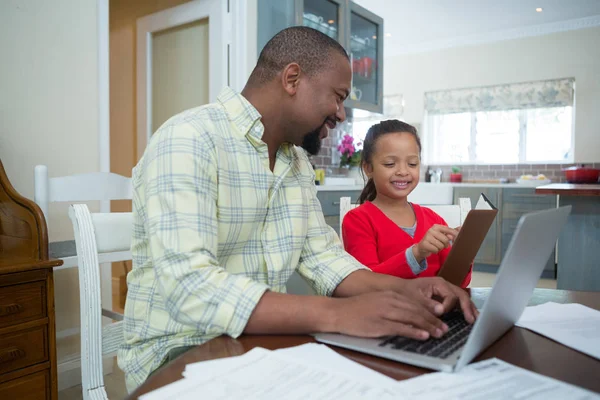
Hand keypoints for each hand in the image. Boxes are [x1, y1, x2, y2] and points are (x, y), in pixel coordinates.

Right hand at [329, 291, 447, 339]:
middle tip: (445, 329)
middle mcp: (390, 301)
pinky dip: (414, 331)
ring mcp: (385, 312)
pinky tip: (423, 335)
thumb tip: (407, 315)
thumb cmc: (355, 309)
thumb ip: (391, 305)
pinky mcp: (380, 324)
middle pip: (417, 310)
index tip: (440, 319)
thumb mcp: (376, 301)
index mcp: (390, 295)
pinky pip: (401, 328)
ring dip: (428, 326)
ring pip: (412, 318)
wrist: (337, 311)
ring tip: (439, 333)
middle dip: (433, 320)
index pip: (415, 303)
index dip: (429, 312)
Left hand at [398, 277, 477, 323]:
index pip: (451, 295)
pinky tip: (470, 317)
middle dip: (467, 307)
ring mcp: (446, 291)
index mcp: (438, 283)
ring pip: (462, 298)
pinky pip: (458, 302)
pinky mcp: (445, 297)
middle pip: (461, 295)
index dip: (448, 306)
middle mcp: (445, 285)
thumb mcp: (414, 298)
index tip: (442, 314)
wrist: (399, 289)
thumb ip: (427, 304)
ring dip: (469, 308)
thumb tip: (441, 311)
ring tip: (476, 320)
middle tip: (471, 320)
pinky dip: (464, 309)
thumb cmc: (406, 292)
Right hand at [413, 224, 457, 261]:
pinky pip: (436, 250)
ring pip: (441, 245)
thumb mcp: (441, 236)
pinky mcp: (424, 244)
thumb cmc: (433, 241)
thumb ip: (449, 233)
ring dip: (440, 248)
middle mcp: (431, 230)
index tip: (458, 238)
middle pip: (446, 239)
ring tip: (435, 246)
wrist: (421, 248)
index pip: (449, 230)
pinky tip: (432, 249)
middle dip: (445, 244)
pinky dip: (435, 251)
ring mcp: (427, 236)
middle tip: (440, 244)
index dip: (455, 235)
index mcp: (436, 226)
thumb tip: (458, 229)